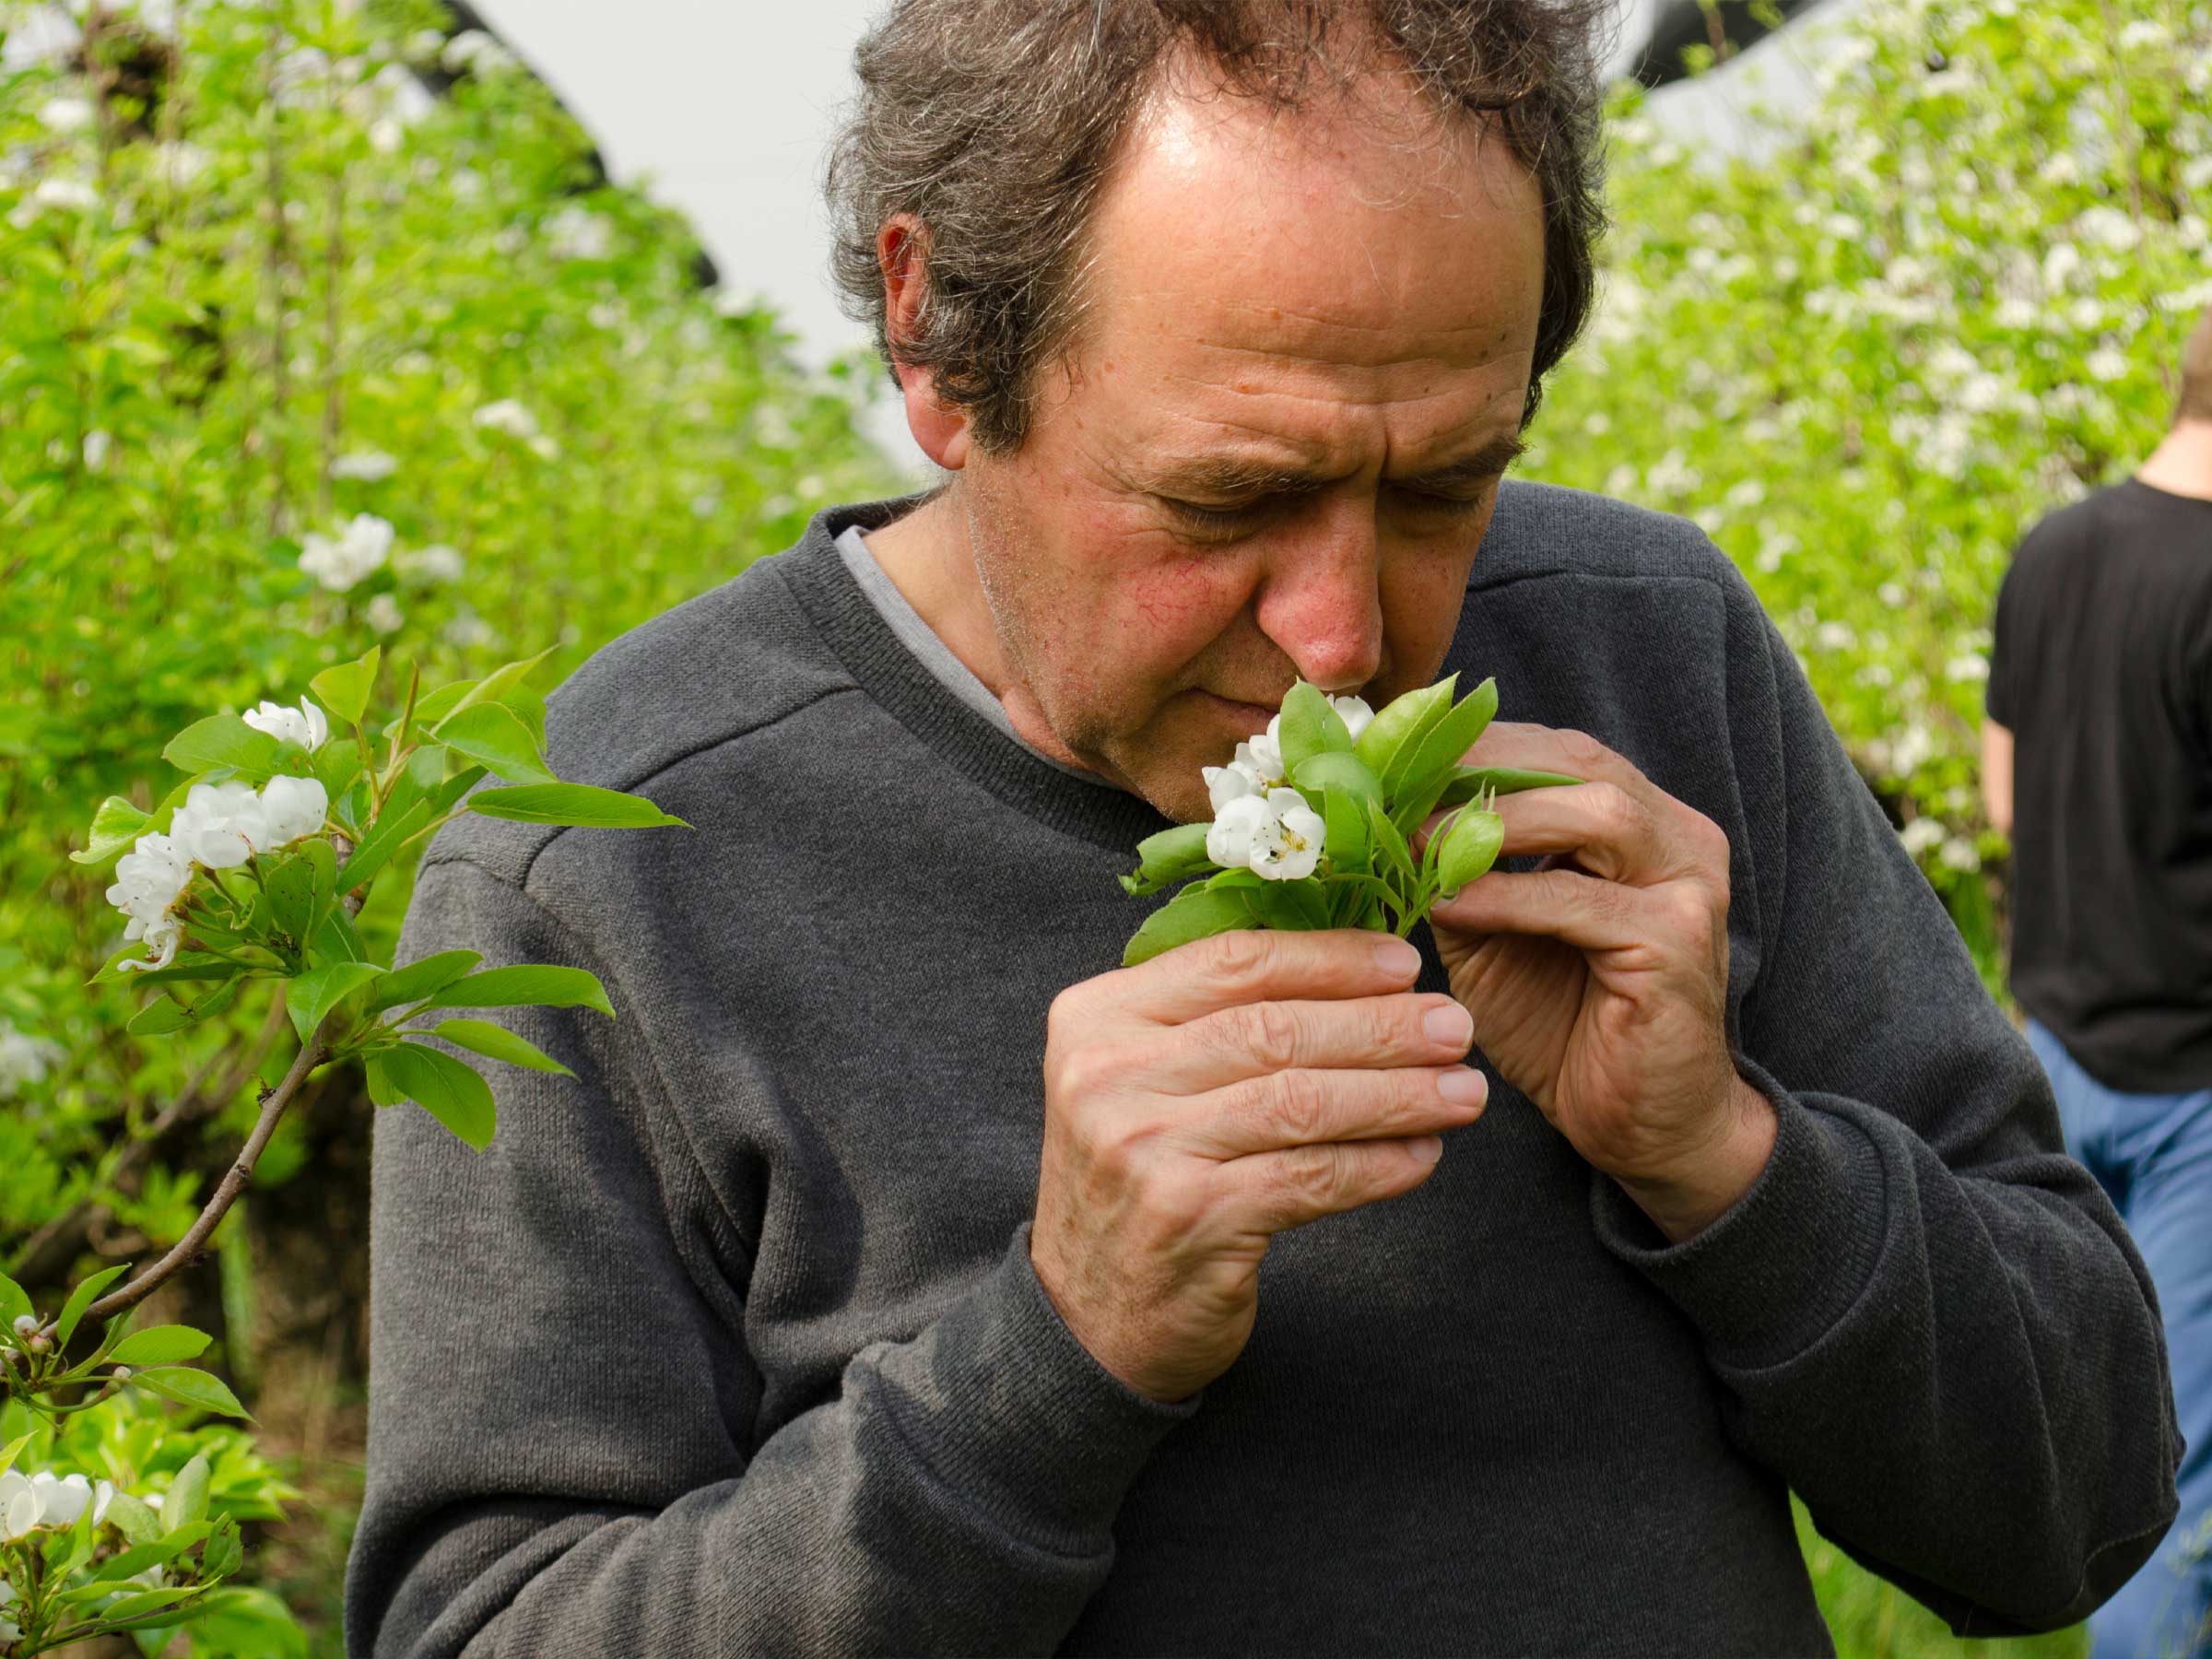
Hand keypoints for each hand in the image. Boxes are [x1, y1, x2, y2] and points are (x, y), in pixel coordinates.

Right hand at [1031, 928, 1487, 1403]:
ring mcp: (1145, 1148)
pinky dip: (1376, 1165)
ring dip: (1397, 1095)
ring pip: (1301, 1101)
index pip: (1232, 962)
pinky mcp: (1190, 1218)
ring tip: (1462, 1091)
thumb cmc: (1138, 1179)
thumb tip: (1354, 969)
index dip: (1330, 958)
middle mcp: (1110, 1075)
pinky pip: (1309, 1178)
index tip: (1404, 963)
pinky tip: (1421, 1156)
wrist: (1086, 1315)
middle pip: (1275, 1029)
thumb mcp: (1141, 1079)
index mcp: (1098, 1016)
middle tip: (1455, 1027)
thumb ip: (1213, 1018)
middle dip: (1381, 1025)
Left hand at [1413, 723, 1773, 1242]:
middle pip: (1575, 762)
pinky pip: (1581, 902)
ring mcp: (1688, 886)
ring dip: (1492, 820)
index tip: (1384, 749)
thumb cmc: (1564, 1026)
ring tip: (1410, 834)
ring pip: (1593, 814)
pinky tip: (1444, 901)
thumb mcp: (1492, 933)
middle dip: (1476, 765)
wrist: (1642, 1126)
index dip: (1469, 744)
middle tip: (1389, 779)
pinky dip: (1506, 896)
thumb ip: (1455, 870)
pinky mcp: (1678, 943)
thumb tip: (1374, 819)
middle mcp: (1678, 836)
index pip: (1553, 751)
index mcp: (1640, 819)